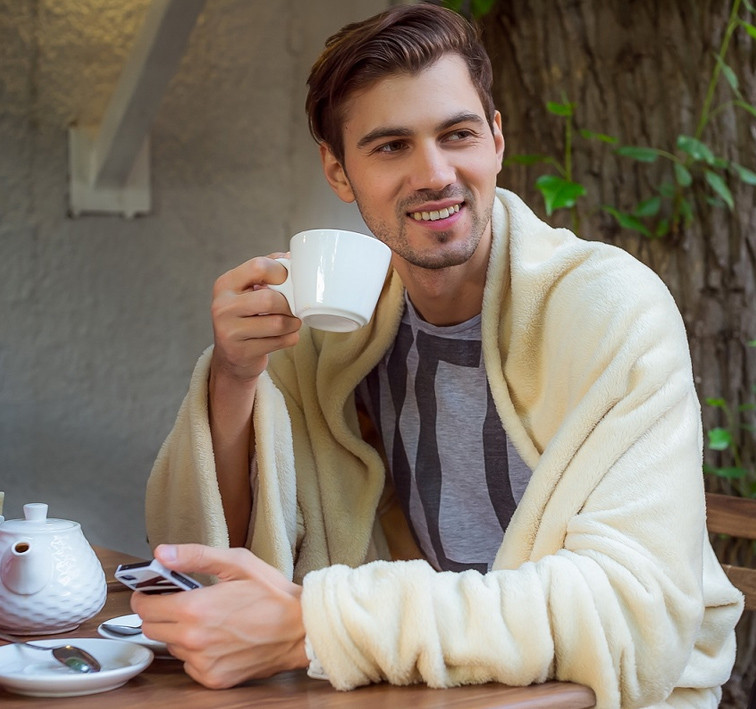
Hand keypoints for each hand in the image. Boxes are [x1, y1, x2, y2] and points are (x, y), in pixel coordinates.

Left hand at [131, 544, 307, 688]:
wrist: (301, 628)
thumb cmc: (272, 594)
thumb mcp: (237, 562)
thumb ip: (194, 556)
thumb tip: (161, 553)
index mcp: (195, 609)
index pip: (145, 607)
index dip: (146, 595)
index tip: (154, 590)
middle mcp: (193, 640)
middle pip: (151, 629)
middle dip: (160, 613)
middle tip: (182, 602)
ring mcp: (202, 663)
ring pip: (171, 647)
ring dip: (180, 633)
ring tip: (208, 619)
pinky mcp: (213, 679)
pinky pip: (190, 665)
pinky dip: (198, 652)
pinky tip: (219, 638)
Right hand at [210, 255, 300, 382]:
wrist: (232, 356)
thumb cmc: (246, 316)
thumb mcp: (249, 290)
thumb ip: (269, 270)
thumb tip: (294, 257)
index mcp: (226, 284)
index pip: (258, 266)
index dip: (282, 272)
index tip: (289, 281)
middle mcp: (223, 306)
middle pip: (270, 299)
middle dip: (289, 304)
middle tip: (294, 307)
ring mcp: (229, 331)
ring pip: (278, 323)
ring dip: (293, 323)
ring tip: (292, 322)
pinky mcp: (242, 352)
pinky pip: (280, 342)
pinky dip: (290, 338)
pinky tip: (286, 336)